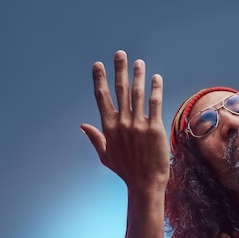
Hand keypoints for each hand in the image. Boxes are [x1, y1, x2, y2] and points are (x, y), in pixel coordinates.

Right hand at [80, 50, 169, 192]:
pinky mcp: (154, 128)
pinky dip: (155, 89)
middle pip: (120, 91)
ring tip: (139, 62)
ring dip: (138, 76)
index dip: (99, 79)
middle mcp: (122, 123)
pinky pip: (154, 104)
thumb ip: (94, 138)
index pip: (101, 97)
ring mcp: (138, 125)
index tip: (98, 64)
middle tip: (120, 54)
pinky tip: (156, 78)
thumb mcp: (105, 155)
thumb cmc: (126, 171)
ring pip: (137, 94)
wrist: (146, 183)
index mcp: (108, 127)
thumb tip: (82, 125)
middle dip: (119, 70)